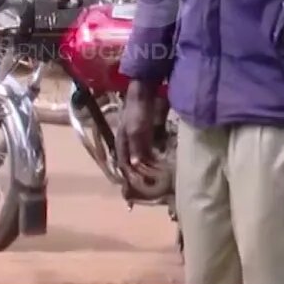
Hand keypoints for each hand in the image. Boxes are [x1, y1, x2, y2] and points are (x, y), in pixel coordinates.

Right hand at [114, 82, 158, 197]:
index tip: (137, 190)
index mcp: (121, 144)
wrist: (144, 93)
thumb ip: (136, 147)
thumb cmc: (137, 112)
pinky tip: (162, 166)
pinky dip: (153, 160)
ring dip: (147, 169)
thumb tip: (135, 166)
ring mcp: (137, 140)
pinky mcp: (146, 136)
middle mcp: (127, 144)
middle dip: (139, 176)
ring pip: (141, 160)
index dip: (128, 178)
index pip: (123, 166)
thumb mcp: (136, 130)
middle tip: (149, 188)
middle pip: (132, 165)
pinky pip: (149, 152)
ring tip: (157, 180)